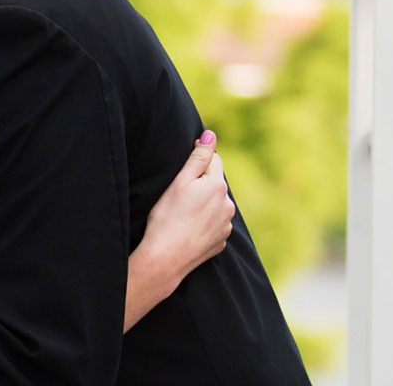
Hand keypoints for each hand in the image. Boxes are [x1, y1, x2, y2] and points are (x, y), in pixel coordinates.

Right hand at [138, 131, 233, 288]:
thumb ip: (198, 157)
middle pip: (216, 183)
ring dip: (204, 203)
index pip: (214, 160)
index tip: (182, 171)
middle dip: (201, 183)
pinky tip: (188, 227)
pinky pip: (214, 224)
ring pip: (216, 204)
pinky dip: (204, 222)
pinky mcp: (221, 241)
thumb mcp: (179, 182)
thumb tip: (211, 135)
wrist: (166, 257)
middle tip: (178, 195)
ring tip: (182, 213)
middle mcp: (227, 205)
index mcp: (217, 186)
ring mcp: (226, 225)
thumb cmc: (166, 217)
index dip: (198, 161)